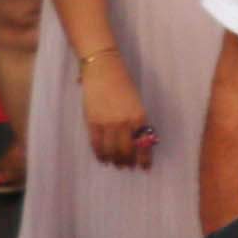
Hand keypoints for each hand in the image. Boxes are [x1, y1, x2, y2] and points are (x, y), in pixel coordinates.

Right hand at [80, 51, 154, 169]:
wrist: (104, 70)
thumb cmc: (123, 83)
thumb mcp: (136, 102)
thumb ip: (136, 120)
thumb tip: (138, 138)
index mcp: (140, 116)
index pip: (143, 143)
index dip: (144, 158)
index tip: (145, 168)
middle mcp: (125, 122)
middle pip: (127, 150)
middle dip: (128, 161)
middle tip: (127, 167)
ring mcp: (108, 123)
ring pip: (111, 150)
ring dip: (114, 160)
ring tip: (116, 164)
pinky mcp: (93, 122)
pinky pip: (97, 144)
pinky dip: (100, 154)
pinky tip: (102, 159)